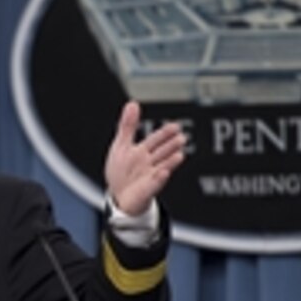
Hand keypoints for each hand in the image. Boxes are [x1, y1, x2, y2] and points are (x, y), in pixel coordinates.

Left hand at [104, 101, 185, 215]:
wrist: (118, 196)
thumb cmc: (121, 171)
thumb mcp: (121, 145)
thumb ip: (127, 125)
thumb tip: (132, 104)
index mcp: (143, 151)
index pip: (156, 140)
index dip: (165, 133)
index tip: (176, 126)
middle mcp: (149, 163)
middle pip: (162, 152)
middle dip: (171, 146)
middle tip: (182, 138)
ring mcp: (150, 176)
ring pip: (162, 166)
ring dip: (170, 161)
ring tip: (179, 155)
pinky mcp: (147, 189)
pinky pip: (154, 183)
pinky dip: (159, 178)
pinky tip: (164, 173)